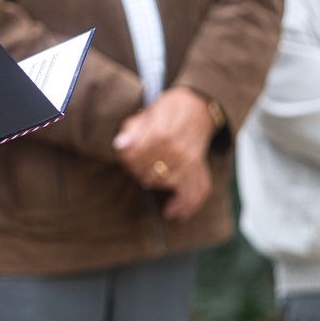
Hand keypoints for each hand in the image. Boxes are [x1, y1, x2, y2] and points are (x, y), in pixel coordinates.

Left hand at [112, 86, 215, 220]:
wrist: (197, 106)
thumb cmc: (168, 109)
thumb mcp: (146, 114)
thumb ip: (131, 131)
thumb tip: (119, 146)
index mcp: (159, 136)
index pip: (133, 159)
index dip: (127, 159)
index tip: (126, 157)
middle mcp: (176, 152)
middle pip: (148, 174)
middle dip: (139, 171)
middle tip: (136, 166)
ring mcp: (190, 163)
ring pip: (168, 185)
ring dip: (156, 185)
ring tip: (148, 181)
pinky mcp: (200, 169)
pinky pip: (195, 193)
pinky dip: (185, 206)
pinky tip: (172, 213)